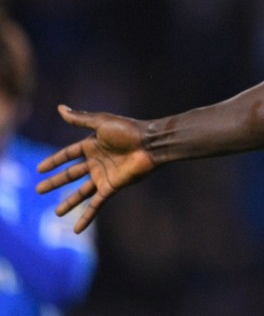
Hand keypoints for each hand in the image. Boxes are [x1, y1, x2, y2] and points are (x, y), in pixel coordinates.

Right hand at [36, 105, 156, 232]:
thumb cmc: (129, 130)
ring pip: (82, 192)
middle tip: (39, 190)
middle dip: (55, 182)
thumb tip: (60, 108)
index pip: (68, 155)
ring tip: (56, 213)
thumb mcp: (101, 122)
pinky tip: (77, 229)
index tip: (40, 169)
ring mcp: (104, 175)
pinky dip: (87, 217)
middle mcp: (97, 161)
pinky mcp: (112, 187)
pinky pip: (96, 204)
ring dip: (69, 202)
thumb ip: (80, 119)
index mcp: (92, 145)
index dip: (54, 161)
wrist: (151, 144)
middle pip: (71, 174)